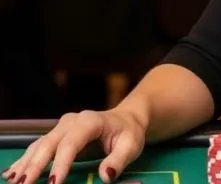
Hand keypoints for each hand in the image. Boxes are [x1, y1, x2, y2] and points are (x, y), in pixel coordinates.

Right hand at [2, 108, 145, 183]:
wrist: (127, 119)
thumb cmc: (129, 132)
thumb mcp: (131, 145)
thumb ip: (119, 160)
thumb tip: (105, 176)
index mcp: (90, 121)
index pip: (71, 143)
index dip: (61, 163)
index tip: (55, 183)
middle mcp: (72, 121)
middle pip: (49, 144)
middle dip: (35, 166)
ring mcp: (62, 127)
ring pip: (39, 145)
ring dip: (26, 164)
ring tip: (15, 182)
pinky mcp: (57, 134)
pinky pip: (38, 147)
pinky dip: (25, 160)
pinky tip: (13, 173)